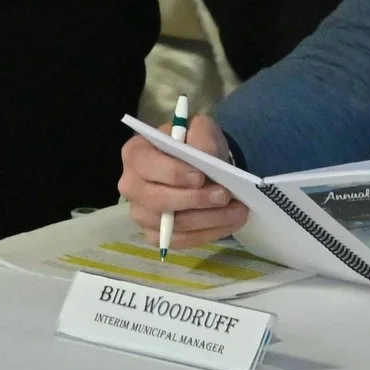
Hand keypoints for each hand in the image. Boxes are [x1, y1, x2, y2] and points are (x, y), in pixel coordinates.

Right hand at [119, 110, 250, 248]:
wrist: (197, 166)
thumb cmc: (192, 145)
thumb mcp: (199, 128)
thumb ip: (201, 137)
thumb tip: (206, 157)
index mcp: (135, 154)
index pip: (147, 166)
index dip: (173, 173)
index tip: (201, 176)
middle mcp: (131, 186)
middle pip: (158, 200)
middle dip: (195, 200)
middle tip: (225, 195)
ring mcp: (141, 214)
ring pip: (173, 224)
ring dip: (209, 219)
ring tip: (238, 210)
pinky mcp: (155, 235)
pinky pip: (181, 240)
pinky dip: (208, 233)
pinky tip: (229, 222)